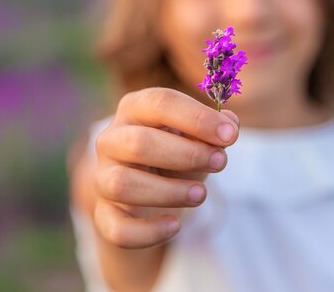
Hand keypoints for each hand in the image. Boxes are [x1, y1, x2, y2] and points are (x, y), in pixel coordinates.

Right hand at [93, 87, 238, 248]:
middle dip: (186, 154)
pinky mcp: (104, 214)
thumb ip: (214, 129)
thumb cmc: (176, 153)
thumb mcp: (197, 137)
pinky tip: (176, 225)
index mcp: (134, 109)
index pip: (159, 103)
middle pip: (138, 143)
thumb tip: (230, 123)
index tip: (230, 135)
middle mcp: (111, 140)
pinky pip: (116, 228)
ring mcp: (103, 177)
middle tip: (220, 162)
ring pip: (122, 184)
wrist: (149, 189)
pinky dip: (148, 231)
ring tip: (201, 194)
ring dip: (168, 191)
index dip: (197, 118)